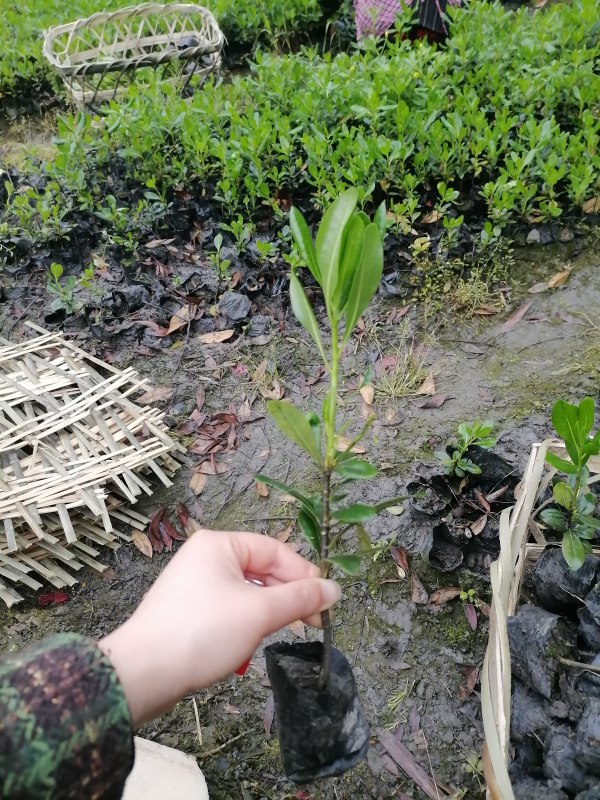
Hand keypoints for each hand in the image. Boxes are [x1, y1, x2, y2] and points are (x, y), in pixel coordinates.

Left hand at [98, 530, 340, 726]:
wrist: (144, 673)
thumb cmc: (202, 633)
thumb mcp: (259, 613)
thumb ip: (300, 598)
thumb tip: (334, 589)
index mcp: (219, 544)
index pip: (275, 550)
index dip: (304, 575)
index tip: (326, 602)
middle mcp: (205, 556)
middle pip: (262, 569)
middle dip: (288, 595)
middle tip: (314, 622)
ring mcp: (195, 583)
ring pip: (247, 590)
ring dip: (270, 610)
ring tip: (286, 631)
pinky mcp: (189, 609)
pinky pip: (230, 606)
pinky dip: (248, 620)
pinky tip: (255, 639)